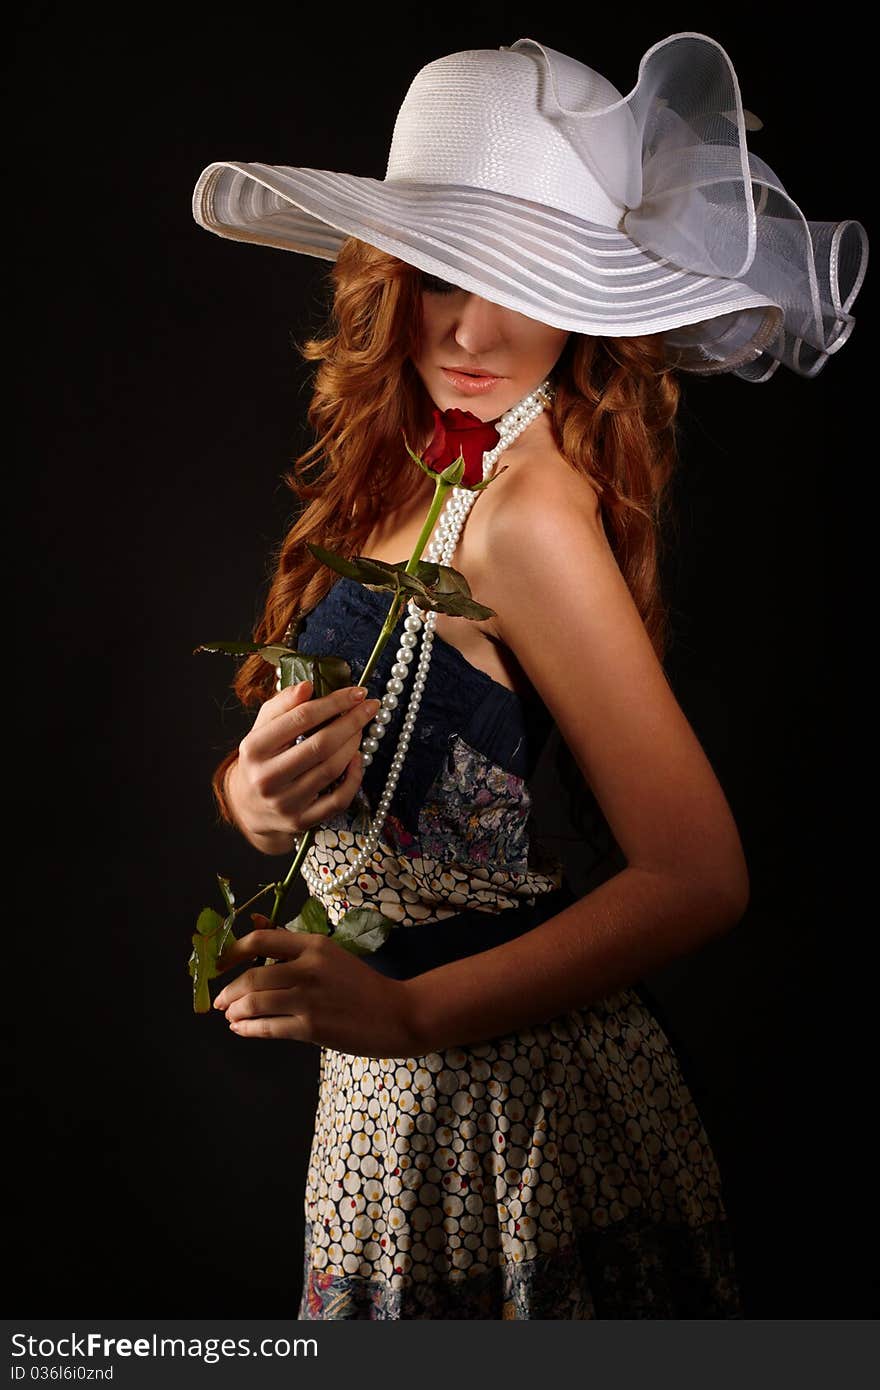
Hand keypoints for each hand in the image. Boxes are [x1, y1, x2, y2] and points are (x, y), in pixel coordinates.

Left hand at [212, 915, 420, 1058]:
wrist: (398, 1013)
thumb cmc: (362, 984)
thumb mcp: (330, 954)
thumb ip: (291, 943)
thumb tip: (254, 923)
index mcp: (314, 944)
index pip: (261, 939)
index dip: (232, 952)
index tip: (218, 964)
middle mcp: (308, 967)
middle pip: (252, 976)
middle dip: (228, 991)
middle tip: (220, 1000)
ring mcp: (309, 998)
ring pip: (254, 1003)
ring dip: (235, 1011)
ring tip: (231, 1015)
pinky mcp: (311, 1027)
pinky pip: (267, 1027)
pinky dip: (248, 1029)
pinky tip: (241, 1029)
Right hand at [226, 681, 381, 853]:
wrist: (248, 806)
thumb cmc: (261, 759)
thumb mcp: (262, 727)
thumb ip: (282, 704)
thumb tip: (307, 686)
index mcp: (253, 748)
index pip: (300, 717)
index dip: (334, 702)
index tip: (357, 692)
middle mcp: (266, 777)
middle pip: (321, 744)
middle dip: (352, 721)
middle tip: (369, 707)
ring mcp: (285, 802)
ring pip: (332, 769)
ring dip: (354, 744)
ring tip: (361, 728)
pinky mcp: (301, 820)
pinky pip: (338, 799)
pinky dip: (354, 777)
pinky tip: (357, 759)